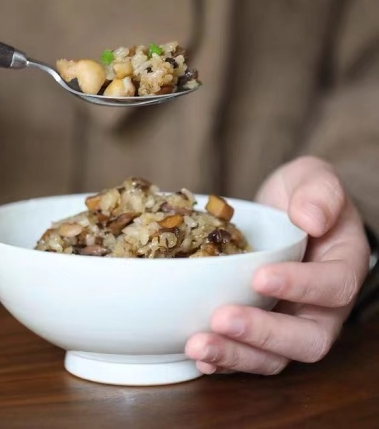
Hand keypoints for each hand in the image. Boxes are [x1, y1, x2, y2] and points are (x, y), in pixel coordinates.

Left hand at [185, 156, 369, 374]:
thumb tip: (310, 219)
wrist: (281, 213)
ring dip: (236, 354)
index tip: (260, 276)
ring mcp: (290, 321)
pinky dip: (224, 359)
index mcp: (341, 267)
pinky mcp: (262, 329)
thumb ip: (319, 192)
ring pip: (274, 356)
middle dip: (262, 334)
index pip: (332, 286)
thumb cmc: (300, 197)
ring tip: (198, 346)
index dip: (299, 286)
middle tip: (221, 319)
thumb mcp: (312, 179)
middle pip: (306, 339)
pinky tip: (197, 355)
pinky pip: (248, 354)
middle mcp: (321, 306)